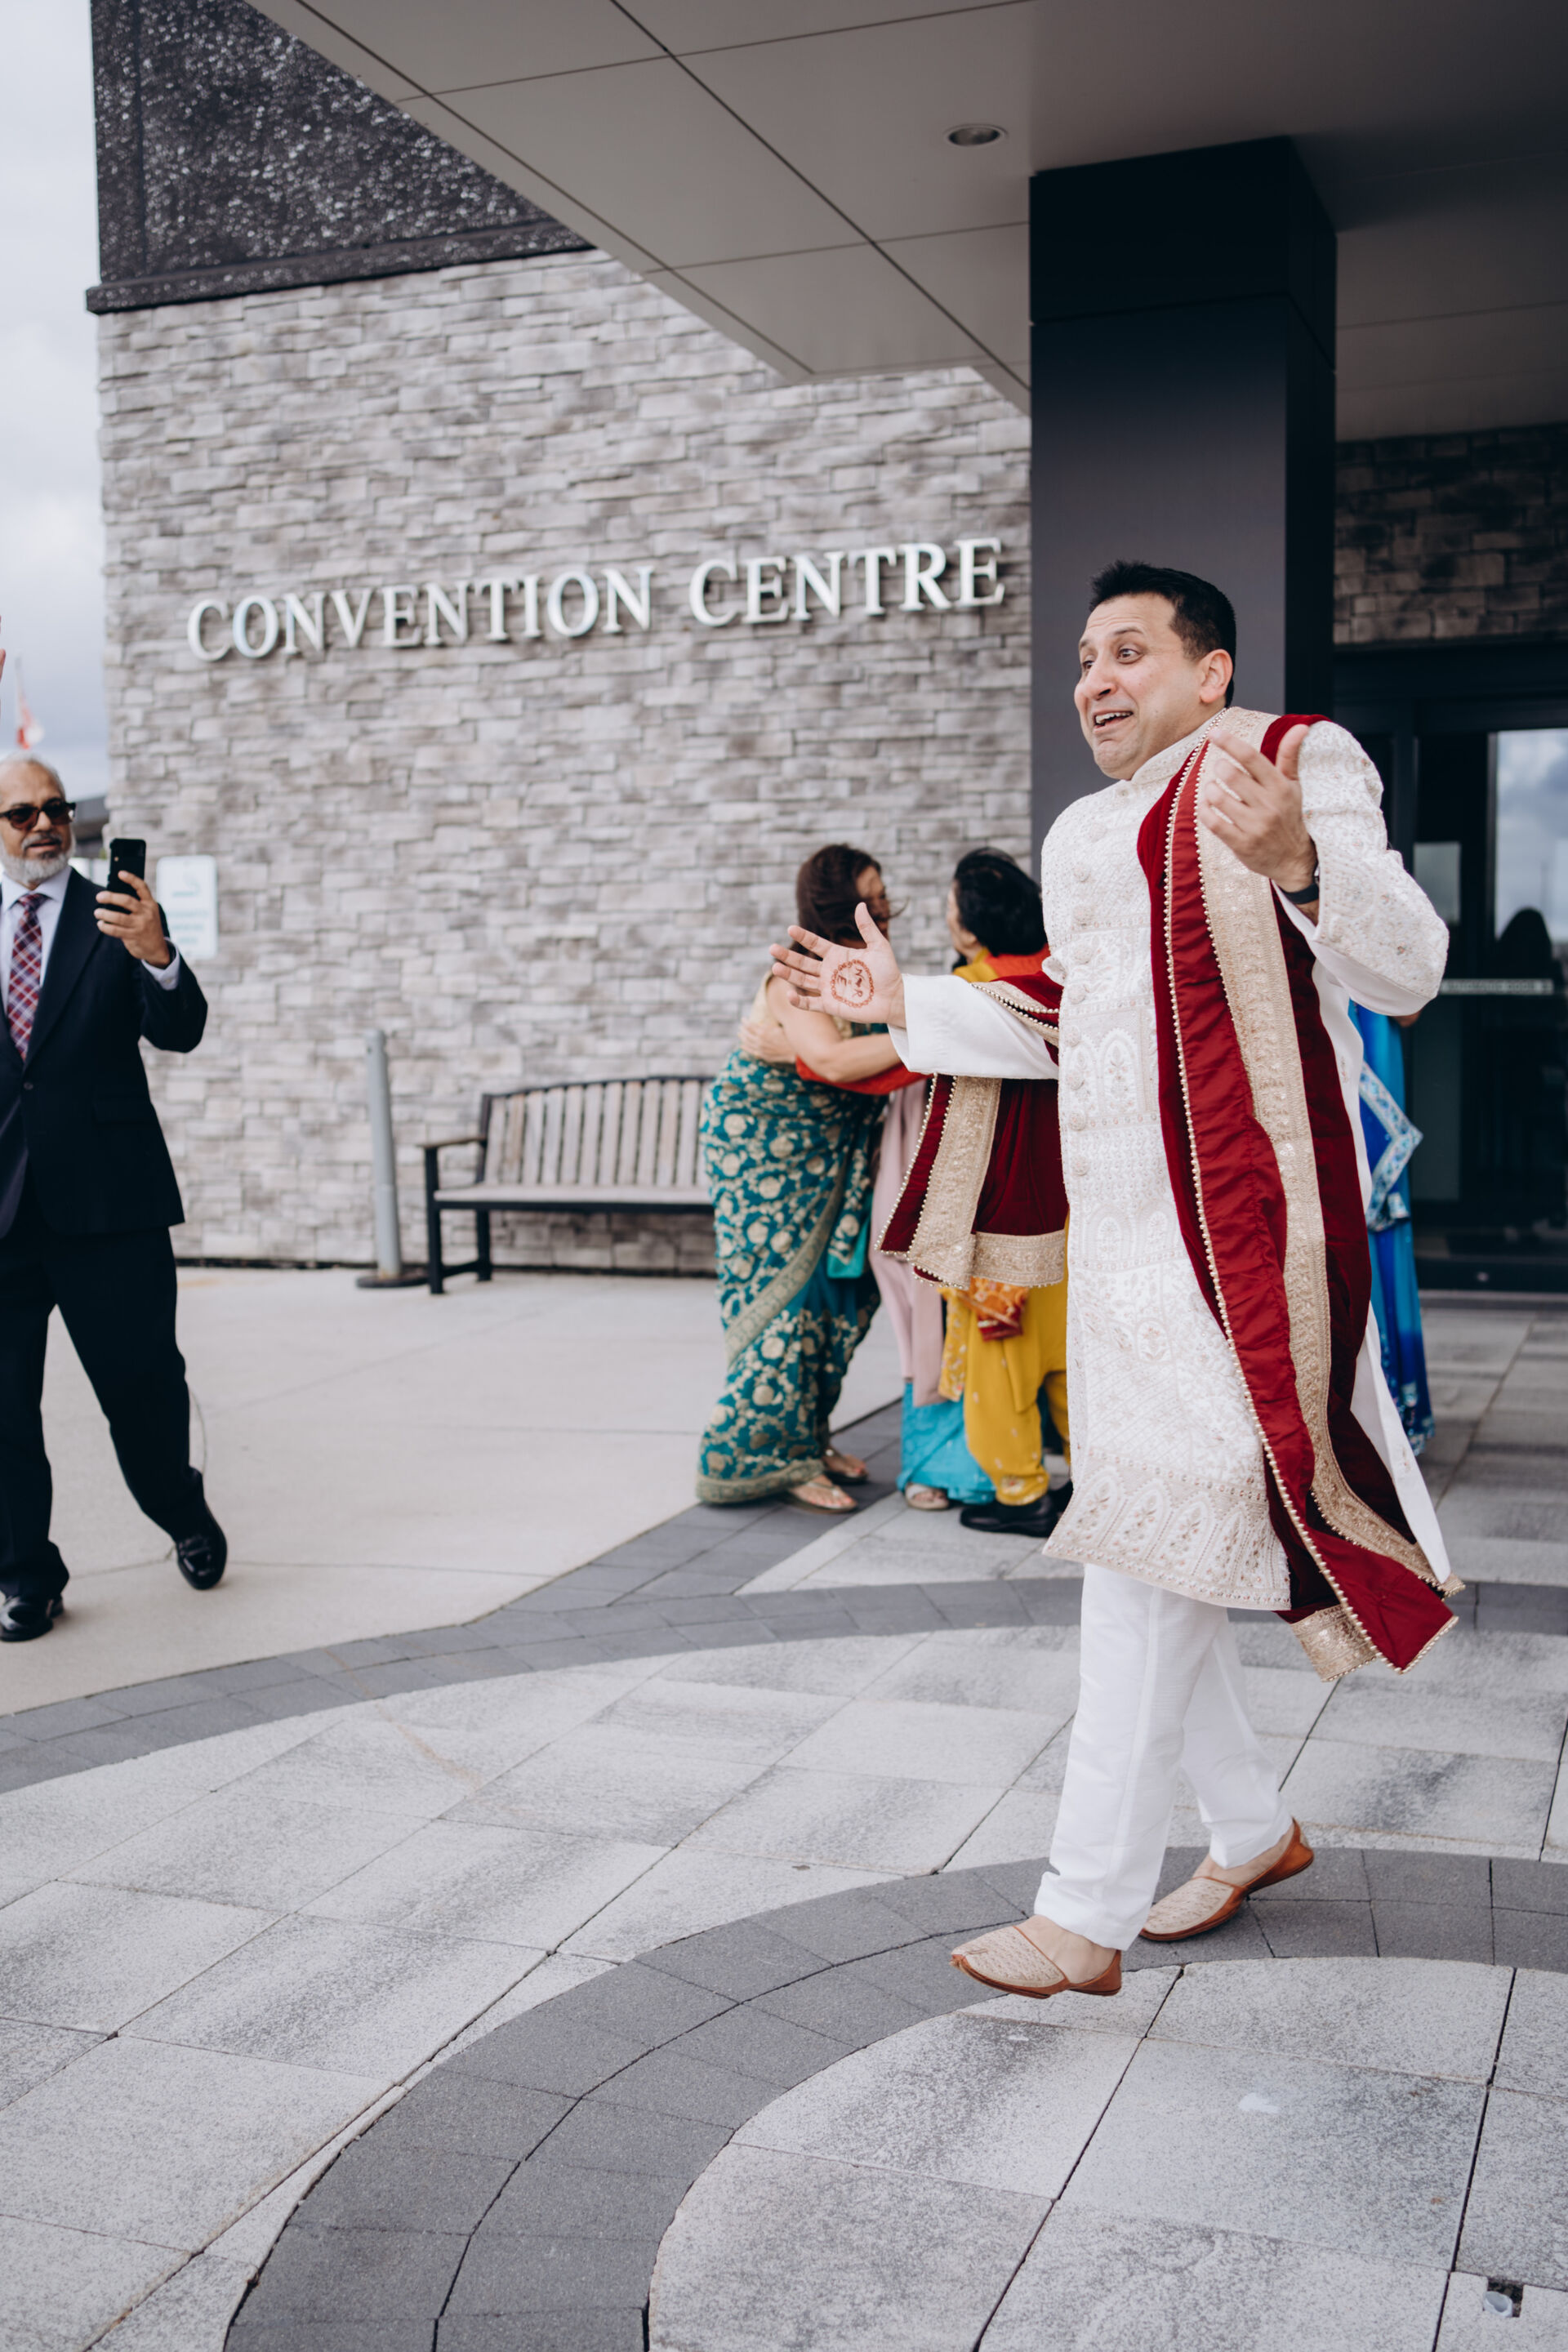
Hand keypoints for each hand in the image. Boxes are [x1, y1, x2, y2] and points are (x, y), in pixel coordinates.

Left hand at [96, 871, 171, 966]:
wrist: (157, 949)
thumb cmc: (147, 926)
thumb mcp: (147, 913)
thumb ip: (135, 906)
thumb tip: (111, 899)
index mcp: (150, 904)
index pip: (142, 887)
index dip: (131, 879)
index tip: (120, 873)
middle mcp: (147, 913)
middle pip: (126, 901)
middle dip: (110, 897)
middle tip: (99, 897)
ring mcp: (141, 925)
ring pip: (118, 917)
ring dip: (104, 914)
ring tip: (97, 912)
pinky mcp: (134, 936)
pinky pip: (115, 930)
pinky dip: (105, 926)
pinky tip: (101, 924)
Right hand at [771, 902, 906, 1028]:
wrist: (894, 998)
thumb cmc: (888, 972)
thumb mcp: (879, 946)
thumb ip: (867, 927)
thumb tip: (860, 904)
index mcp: (838, 955)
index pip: (815, 943)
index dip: (803, 936)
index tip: (790, 929)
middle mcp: (830, 971)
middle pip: (803, 962)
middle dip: (787, 956)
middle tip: (772, 948)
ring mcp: (829, 988)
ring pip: (802, 980)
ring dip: (788, 975)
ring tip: (775, 968)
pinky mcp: (831, 1005)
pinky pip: (810, 1004)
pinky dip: (799, 1001)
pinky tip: (789, 994)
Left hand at [1197, 723, 1316, 899]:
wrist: (1294, 860)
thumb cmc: (1289, 816)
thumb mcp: (1293, 785)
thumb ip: (1290, 755)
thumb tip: (1300, 726)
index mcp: (1280, 786)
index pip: (1252, 758)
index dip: (1230, 742)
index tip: (1214, 732)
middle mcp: (1268, 805)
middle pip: (1231, 775)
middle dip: (1219, 767)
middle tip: (1219, 769)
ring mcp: (1254, 826)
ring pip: (1219, 798)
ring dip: (1209, 789)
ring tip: (1213, 788)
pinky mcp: (1242, 844)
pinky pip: (1214, 823)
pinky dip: (1204, 810)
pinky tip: (1207, 805)